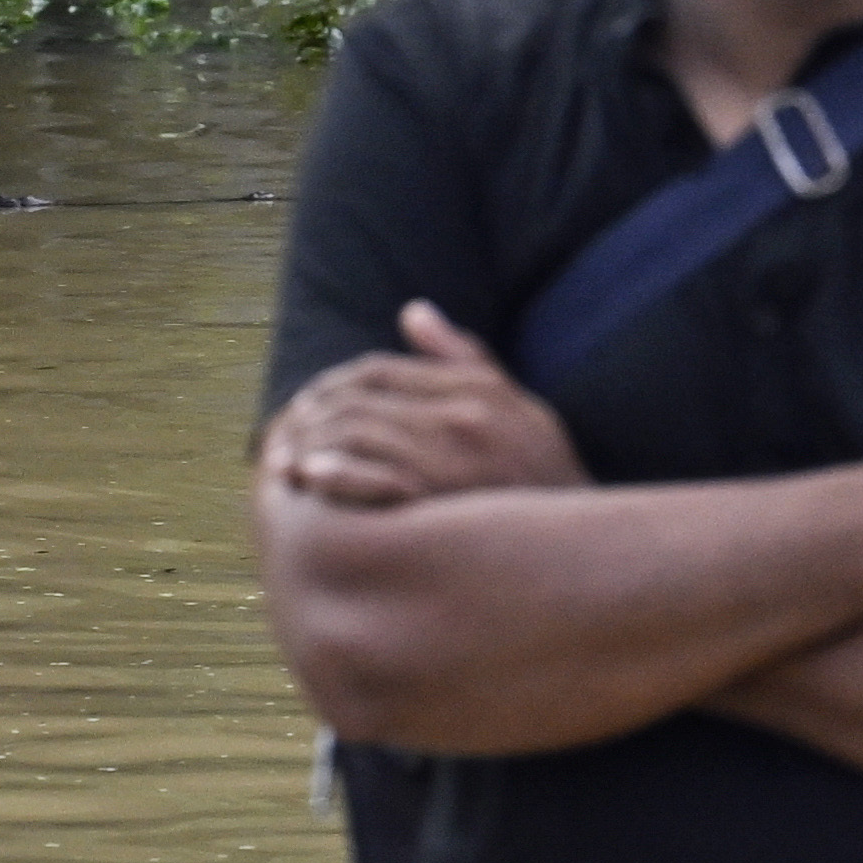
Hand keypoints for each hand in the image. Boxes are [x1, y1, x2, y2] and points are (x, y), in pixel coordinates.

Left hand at [262, 299, 583, 508]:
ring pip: (357, 434)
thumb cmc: (542, 479)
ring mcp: (455, 462)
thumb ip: (463, 359)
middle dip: (310, 416)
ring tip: (286, 467)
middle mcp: (466, 418)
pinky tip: (313, 480)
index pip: (378, 370)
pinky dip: (335, 474)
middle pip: (359, 399)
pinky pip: (372, 479)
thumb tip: (413, 310)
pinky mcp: (443, 506)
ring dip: (309, 446)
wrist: (581, 552)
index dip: (333, 384)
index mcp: (477, 391)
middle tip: (281, 440)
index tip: (307, 407)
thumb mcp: (519, 407)